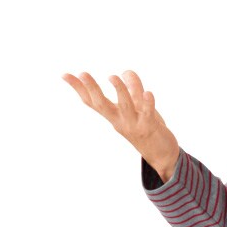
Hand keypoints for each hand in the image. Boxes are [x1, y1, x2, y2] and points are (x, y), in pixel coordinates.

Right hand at [61, 69, 179, 180]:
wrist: (162, 155)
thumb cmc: (147, 127)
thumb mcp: (137, 106)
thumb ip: (132, 87)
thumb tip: (126, 72)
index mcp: (113, 115)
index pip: (92, 101)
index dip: (78, 89)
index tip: (64, 75)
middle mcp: (120, 120)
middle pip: (102, 104)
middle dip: (92, 89)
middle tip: (83, 73)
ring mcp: (134, 124)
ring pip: (125, 106)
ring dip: (119, 91)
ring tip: (113, 77)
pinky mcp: (150, 127)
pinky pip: (148, 113)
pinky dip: (147, 103)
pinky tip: (148, 93)